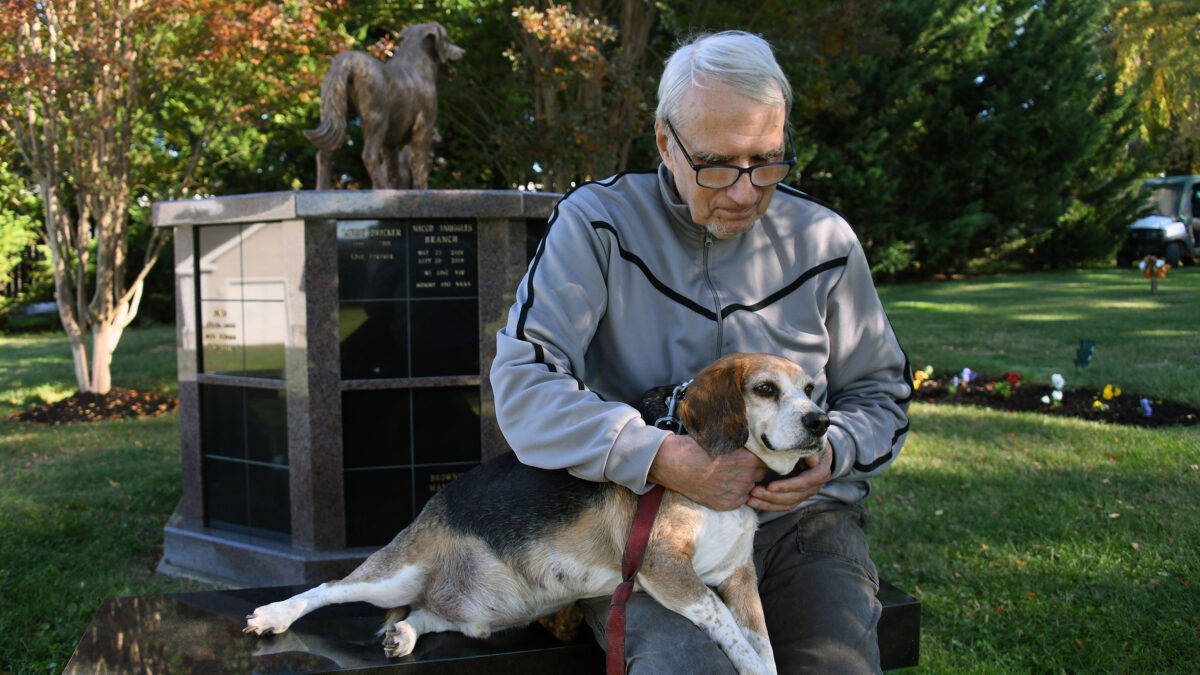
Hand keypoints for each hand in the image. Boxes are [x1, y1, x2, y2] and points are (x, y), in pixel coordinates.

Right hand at [649, 434, 766, 510]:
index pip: (764, 461)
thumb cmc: (695, 448)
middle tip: (738, 466)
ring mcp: (735, 494)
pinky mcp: (725, 504)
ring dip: (742, 483)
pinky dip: (733, 494)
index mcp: (747, 460)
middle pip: (759, 475)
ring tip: (726, 476)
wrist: (674, 464)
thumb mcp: (722, 440)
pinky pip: (739, 500)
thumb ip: (740, 448)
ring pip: (748, 488)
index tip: (750, 458)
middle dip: (751, 471)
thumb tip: (751, 447)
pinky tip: (720, 486)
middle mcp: (744, 478)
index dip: (757, 458)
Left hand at [747, 442, 832, 511]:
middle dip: (772, 496)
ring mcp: (805, 493)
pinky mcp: (796, 496)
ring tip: (750, 499)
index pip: (804, 483)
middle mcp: (814, 487)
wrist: (817, 452)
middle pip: (793, 496)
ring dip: (768, 503)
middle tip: (754, 492)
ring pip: (787, 503)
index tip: (770, 486)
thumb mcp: (812, 443)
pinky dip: (768, 505)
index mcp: (820, 473)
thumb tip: (812, 459)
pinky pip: (783, 505)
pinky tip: (754, 502)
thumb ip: (810, 449)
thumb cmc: (811, 444)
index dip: (787, 486)